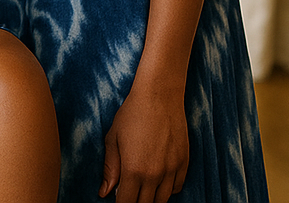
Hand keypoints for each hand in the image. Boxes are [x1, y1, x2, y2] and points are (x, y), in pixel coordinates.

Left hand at [100, 78, 188, 202]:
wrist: (159, 97)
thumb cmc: (131, 115)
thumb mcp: (113, 139)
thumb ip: (110, 168)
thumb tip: (104, 192)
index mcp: (133, 169)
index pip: (127, 202)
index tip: (117, 200)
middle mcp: (155, 174)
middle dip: (135, 202)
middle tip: (128, 194)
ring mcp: (172, 170)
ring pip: (163, 200)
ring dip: (151, 198)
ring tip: (141, 189)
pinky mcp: (184, 163)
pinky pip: (177, 188)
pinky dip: (167, 190)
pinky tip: (157, 181)